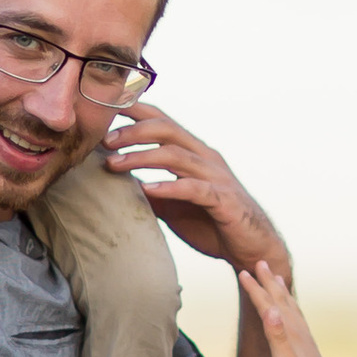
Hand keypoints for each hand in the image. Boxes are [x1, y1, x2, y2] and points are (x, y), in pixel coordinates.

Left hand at [105, 104, 285, 274]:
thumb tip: (118, 190)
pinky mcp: (224, 200)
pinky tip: (147, 189)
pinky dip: (169, 187)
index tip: (108, 108)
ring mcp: (216, 177)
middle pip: (167, 130)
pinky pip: (194, 188)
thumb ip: (152, 192)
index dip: (137, 111)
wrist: (251, 248)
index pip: (163, 122)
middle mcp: (206, 157)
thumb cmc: (212, 223)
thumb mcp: (174, 205)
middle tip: (105, 140)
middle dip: (134, 131)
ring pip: (176, 156)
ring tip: (115, 163)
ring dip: (142, 157)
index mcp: (194, 153)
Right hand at [233, 258, 334, 356]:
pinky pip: (297, 320)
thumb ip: (277, 336)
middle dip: (269, 281)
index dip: (255, 288)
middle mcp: (299, 331)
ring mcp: (304, 340)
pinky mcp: (307, 349)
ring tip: (277, 278)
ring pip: (291, 308)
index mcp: (290, 332)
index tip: (243, 271)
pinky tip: (290, 313)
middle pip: (281, 300)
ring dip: (281, 292)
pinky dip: (291, 309)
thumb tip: (270, 309)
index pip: (268, 304)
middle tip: (260, 262)